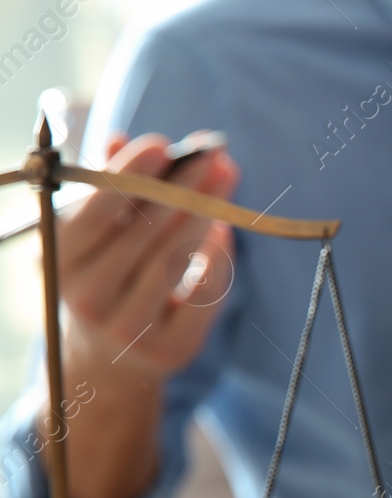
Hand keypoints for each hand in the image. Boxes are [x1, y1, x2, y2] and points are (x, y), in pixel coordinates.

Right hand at [59, 131, 238, 384]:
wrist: (109, 359)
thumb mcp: (94, 236)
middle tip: (216, 154)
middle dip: (185, 186)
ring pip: (176, 260)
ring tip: (226, 179)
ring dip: (206, 214)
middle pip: (145, 232)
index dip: (130, 174)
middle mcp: (88, 297)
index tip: (162, 143)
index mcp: (60, 261)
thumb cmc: (105, 277)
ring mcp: (129, 328)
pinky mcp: (170, 349)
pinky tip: (224, 230)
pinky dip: (218, 259)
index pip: (98, 211)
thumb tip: (122, 138)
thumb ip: (109, 190)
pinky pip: (204, 295)